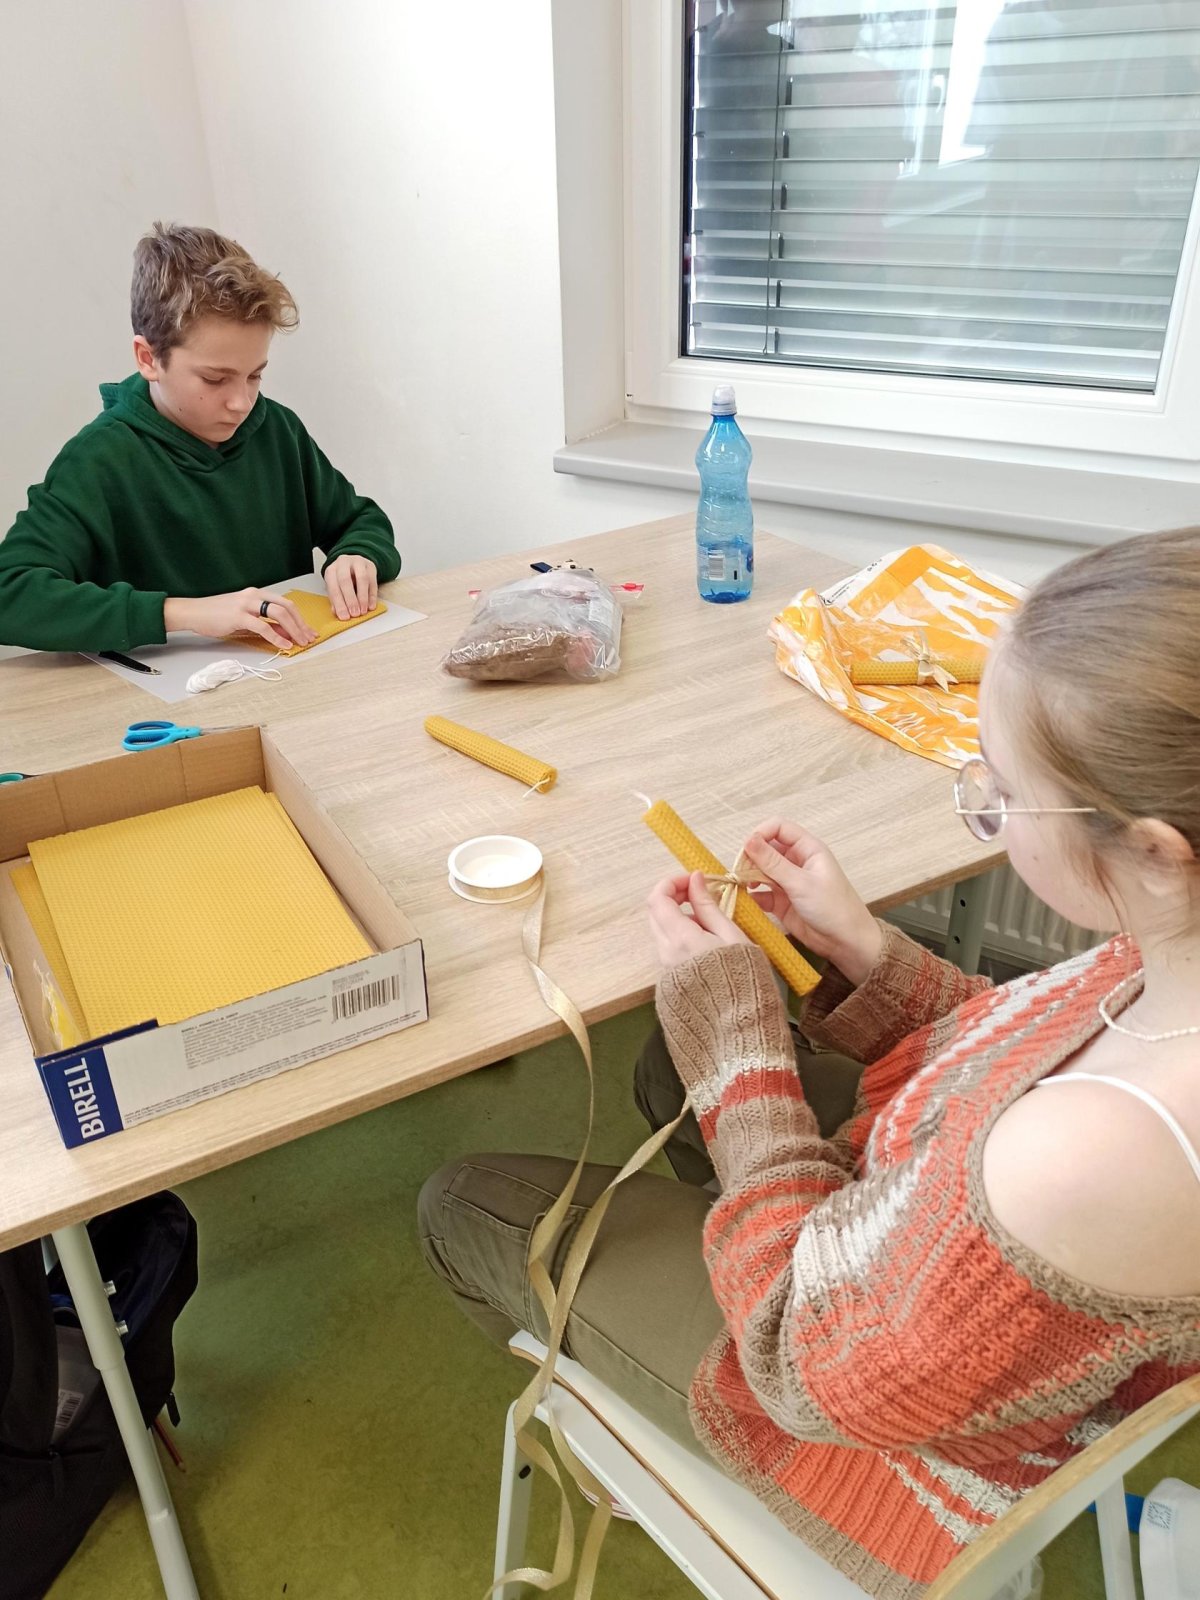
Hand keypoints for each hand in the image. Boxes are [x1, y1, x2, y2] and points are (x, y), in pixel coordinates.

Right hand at [163, 589, 316, 650]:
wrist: (193, 612)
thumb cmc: (216, 615)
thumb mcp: (244, 618)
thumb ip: (264, 623)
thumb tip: (284, 633)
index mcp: (257, 594)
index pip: (285, 603)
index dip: (300, 618)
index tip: (308, 631)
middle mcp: (254, 595)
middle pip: (287, 607)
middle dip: (301, 624)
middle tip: (309, 638)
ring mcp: (246, 604)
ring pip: (279, 614)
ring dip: (293, 630)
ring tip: (300, 643)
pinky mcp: (238, 616)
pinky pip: (263, 626)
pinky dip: (277, 637)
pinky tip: (284, 645)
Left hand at [324, 555, 377, 619]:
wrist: (354, 564)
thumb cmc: (343, 578)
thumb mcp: (336, 587)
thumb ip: (336, 599)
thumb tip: (337, 612)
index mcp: (331, 570)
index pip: (333, 587)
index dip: (339, 603)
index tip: (344, 616)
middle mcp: (343, 563)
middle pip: (345, 580)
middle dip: (351, 600)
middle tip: (354, 613)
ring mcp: (357, 562)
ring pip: (362, 579)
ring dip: (363, 597)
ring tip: (363, 610)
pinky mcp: (370, 565)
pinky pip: (373, 581)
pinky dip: (372, 596)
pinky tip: (371, 605)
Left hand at [647, 870, 750, 969]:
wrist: (738, 1022)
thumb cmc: (743, 975)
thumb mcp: (730, 935)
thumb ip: (708, 905)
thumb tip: (695, 879)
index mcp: (681, 938)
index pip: (658, 899)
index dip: (672, 882)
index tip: (694, 879)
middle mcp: (666, 952)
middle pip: (655, 912)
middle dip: (673, 896)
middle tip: (699, 893)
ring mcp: (665, 966)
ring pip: (661, 930)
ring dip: (678, 916)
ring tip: (709, 920)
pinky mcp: (670, 978)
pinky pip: (668, 947)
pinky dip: (680, 934)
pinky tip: (705, 940)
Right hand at [741, 818, 880, 986]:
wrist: (846, 943)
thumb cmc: (833, 908)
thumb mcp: (801, 882)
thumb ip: (772, 862)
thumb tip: (749, 840)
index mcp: (808, 849)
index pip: (779, 828)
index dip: (761, 834)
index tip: (747, 849)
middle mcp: (797, 862)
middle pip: (766, 849)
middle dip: (751, 858)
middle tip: (740, 873)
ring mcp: (789, 882)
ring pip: (761, 871)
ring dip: (749, 877)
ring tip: (743, 887)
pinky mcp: (782, 902)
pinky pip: (762, 893)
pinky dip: (753, 896)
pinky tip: (748, 901)